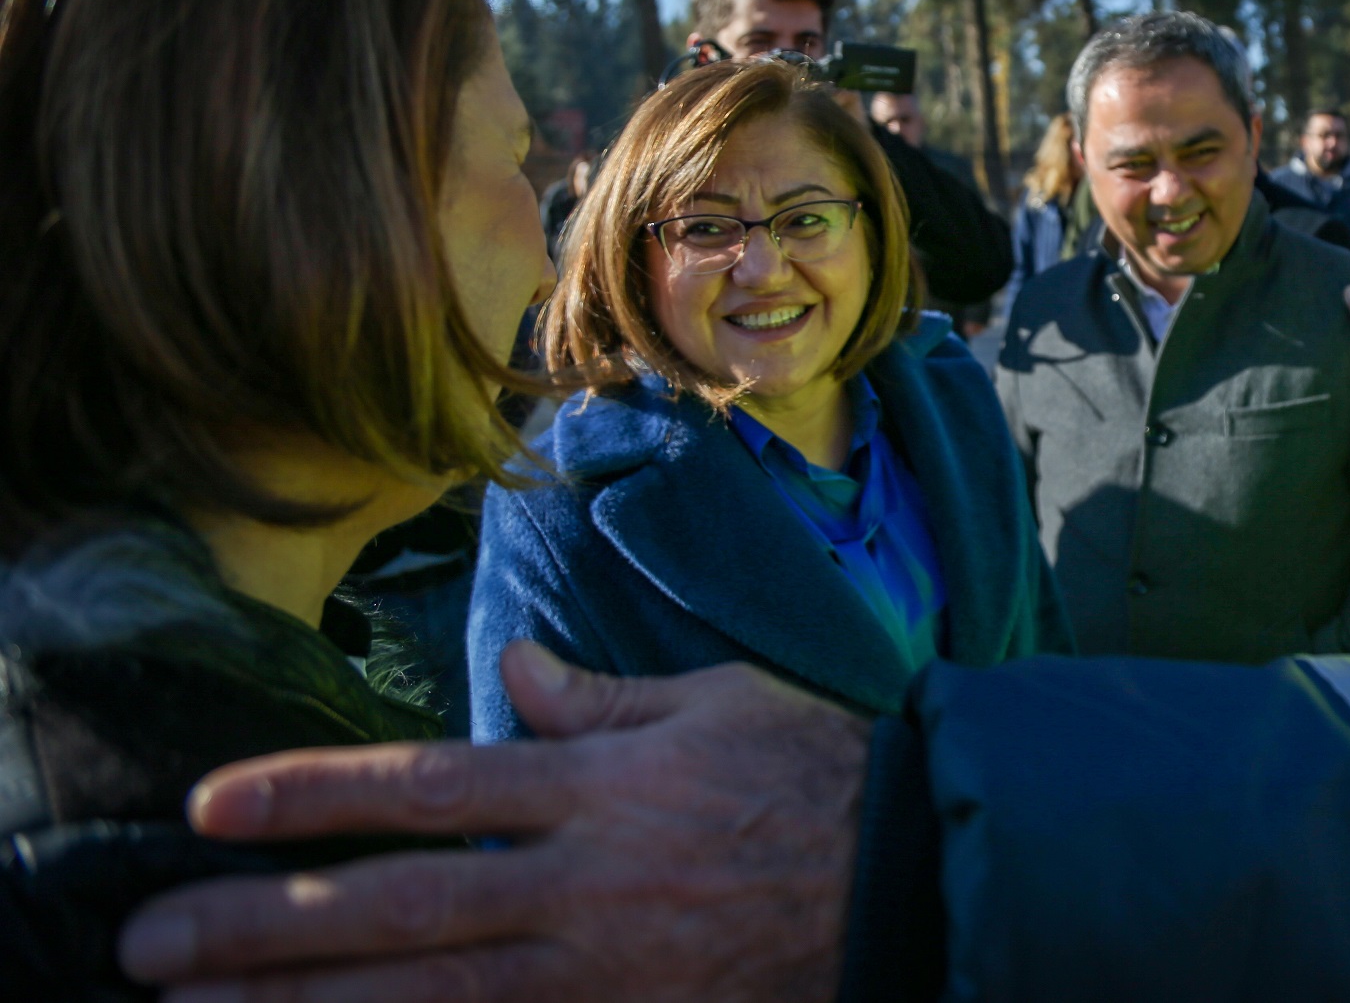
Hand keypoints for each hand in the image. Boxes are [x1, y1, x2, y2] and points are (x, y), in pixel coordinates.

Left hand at [118, 643, 870, 1002]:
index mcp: (596, 786)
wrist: (913, 876)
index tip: (209, 808)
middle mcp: (581, 881)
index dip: (313, 798)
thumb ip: (597, 697)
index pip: (427, 787)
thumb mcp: (710, 701)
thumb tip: (504, 669)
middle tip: (147, 946)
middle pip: (399, 908)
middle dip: (264, 929)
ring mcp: (603, 969)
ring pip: (430, 997)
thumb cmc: (812, 771)